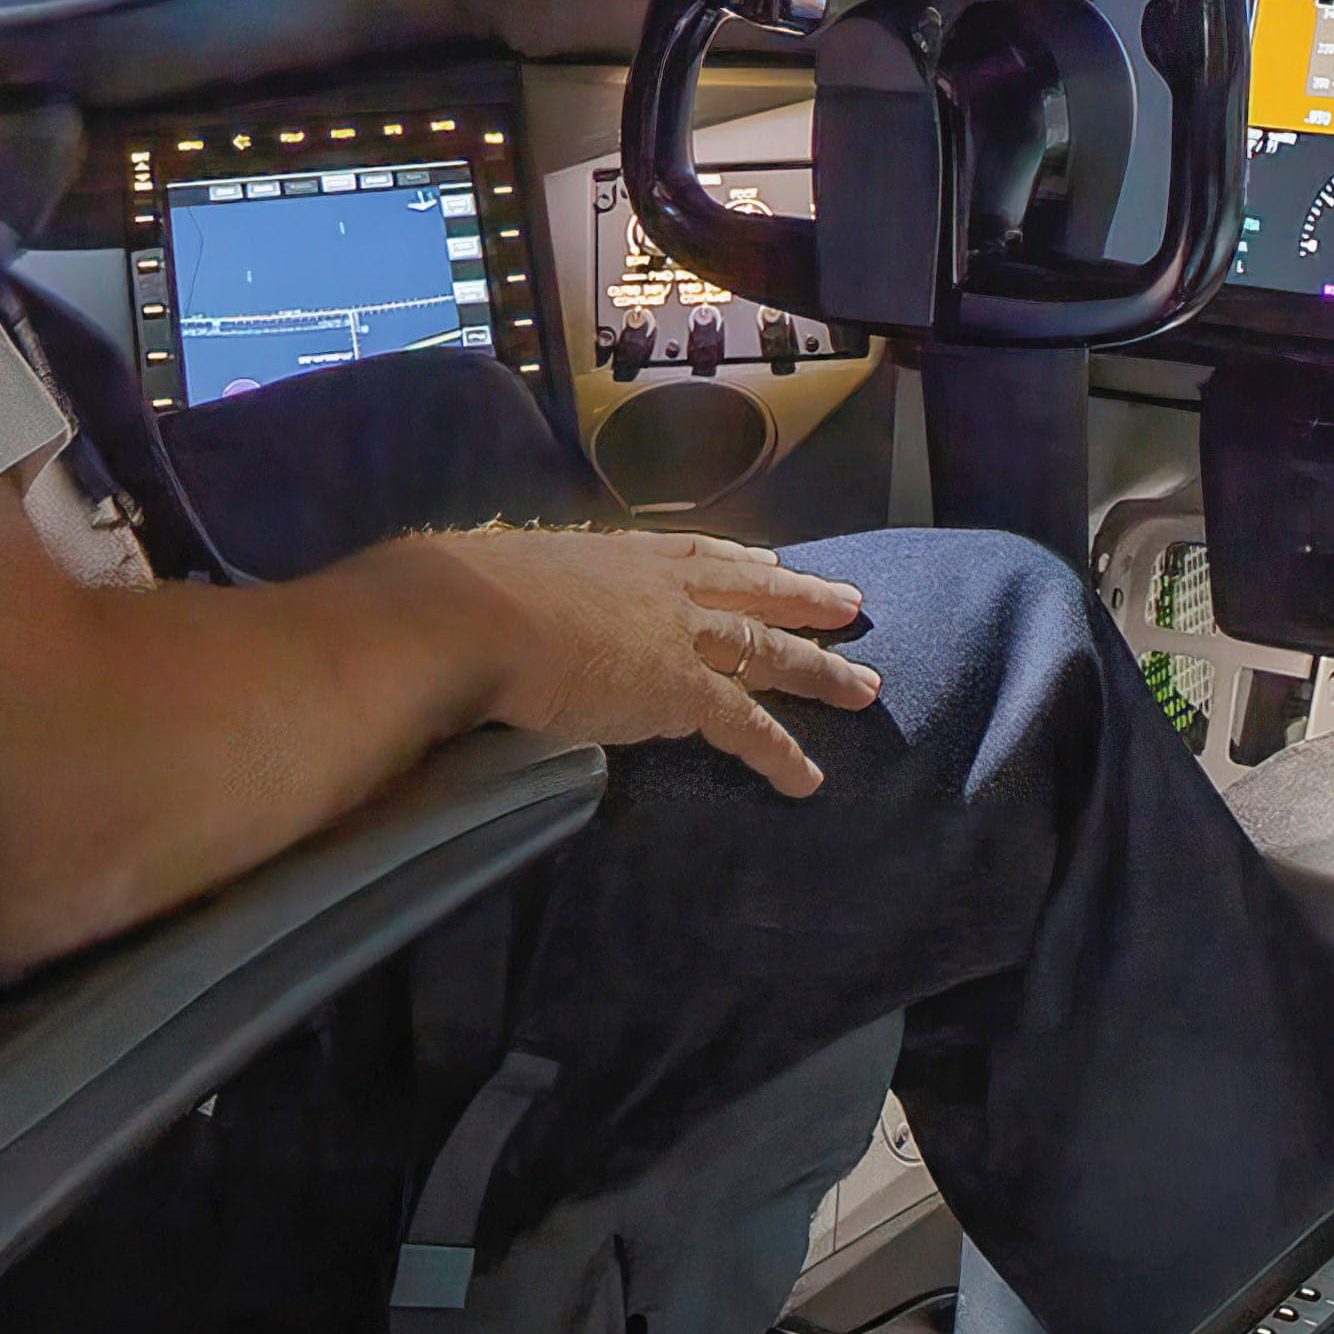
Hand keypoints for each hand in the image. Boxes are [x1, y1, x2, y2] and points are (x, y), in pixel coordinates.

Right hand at [435, 526, 890, 796]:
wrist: (469, 614)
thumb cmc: (466, 599)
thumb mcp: (512, 582)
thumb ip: (532, 600)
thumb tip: (509, 619)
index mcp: (623, 558)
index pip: (699, 553)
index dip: (742, 561)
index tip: (773, 562)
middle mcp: (662, 587)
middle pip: (753, 593)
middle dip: (805, 600)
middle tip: (850, 603)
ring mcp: (678, 635)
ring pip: (771, 654)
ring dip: (823, 672)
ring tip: (867, 688)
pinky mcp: (681, 689)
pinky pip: (747, 727)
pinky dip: (781, 754)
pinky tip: (809, 779)